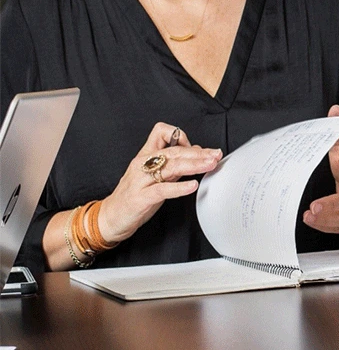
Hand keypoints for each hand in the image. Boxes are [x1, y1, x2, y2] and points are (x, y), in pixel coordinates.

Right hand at [99, 122, 222, 242]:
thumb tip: (196, 151)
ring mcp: (141, 180)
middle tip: (216, 155)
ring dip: (194, 164)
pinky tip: (193, 186)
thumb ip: (174, 164)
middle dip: (198, 152)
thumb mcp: (156, 176)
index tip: (200, 149)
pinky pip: (162, 189)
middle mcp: (142, 163)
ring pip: (170, 166)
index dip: (182, 137)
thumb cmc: (135, 196)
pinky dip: (179, 187)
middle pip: (173, 150)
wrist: (111, 217)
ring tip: (210, 165)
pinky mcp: (141, 197)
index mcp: (146, 155)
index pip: (162, 132)